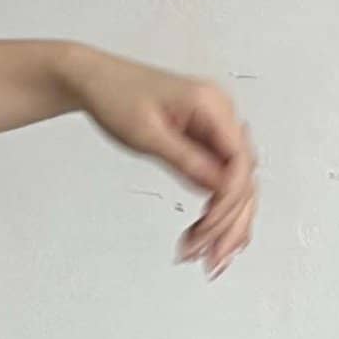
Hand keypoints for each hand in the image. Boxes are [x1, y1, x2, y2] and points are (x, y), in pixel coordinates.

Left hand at [68, 49, 258, 277]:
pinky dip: (216, 209)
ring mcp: (214, 128)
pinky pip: (220, 179)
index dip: (229, 199)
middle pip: (243, 177)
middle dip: (229, 221)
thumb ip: (184, 159)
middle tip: (211, 258)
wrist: (94, 80)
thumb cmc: (115, 95)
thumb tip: (215, 187)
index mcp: (212, 105)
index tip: (209, 228)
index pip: (239, 160)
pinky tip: (211, 237)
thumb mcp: (146, 133)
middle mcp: (221, 115)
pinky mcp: (204, 141)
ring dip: (225, 223)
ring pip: (236, 184)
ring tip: (210, 258)